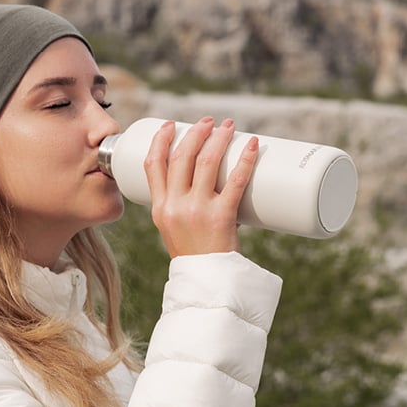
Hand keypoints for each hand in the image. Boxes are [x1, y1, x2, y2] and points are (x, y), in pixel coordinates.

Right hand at [144, 116, 258, 256]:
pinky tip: (253, 145)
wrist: (206, 283)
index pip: (152, 165)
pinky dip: (246, 160)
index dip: (160, 140)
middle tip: (209, 122)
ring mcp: (197, 211)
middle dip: (196, 133)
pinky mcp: (221, 217)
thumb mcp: (173, 229)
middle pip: (182, 157)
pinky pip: (236, 182)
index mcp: (159, 208)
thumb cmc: (194, 254)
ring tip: (228, 127)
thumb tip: (204, 177)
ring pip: (207, 162)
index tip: (170, 125)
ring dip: (218, 138)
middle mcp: (174, 206)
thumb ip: (180, 204)